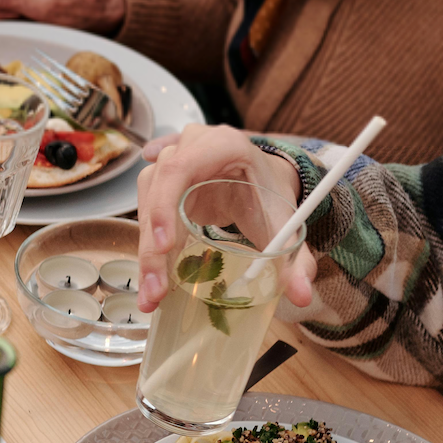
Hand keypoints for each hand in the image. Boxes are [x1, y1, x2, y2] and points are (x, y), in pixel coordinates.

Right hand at [134, 127, 311, 311]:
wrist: (261, 178)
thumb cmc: (269, 193)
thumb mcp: (283, 220)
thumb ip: (293, 256)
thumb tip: (301, 296)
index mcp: (221, 145)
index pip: (179, 169)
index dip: (164, 206)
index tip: (165, 247)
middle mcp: (189, 147)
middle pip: (156, 192)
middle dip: (152, 246)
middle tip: (156, 291)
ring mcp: (170, 160)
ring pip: (145, 202)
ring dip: (146, 250)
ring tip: (154, 293)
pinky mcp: (161, 178)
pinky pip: (144, 205)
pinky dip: (144, 241)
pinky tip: (140, 267)